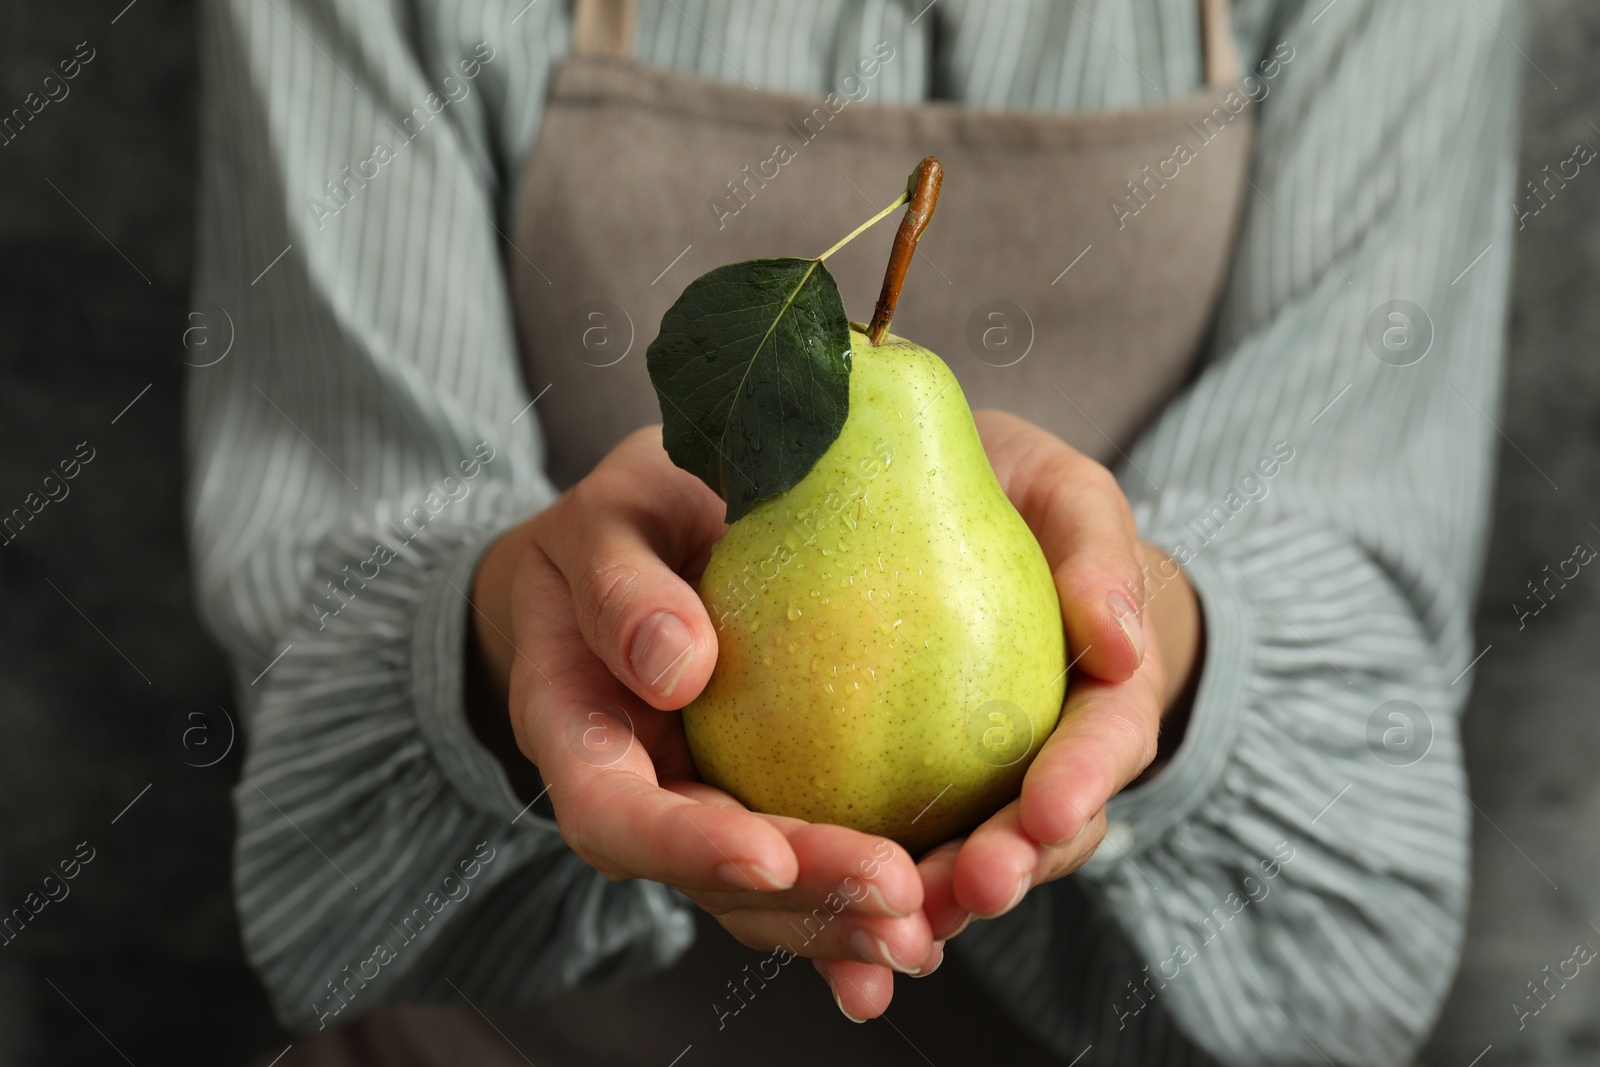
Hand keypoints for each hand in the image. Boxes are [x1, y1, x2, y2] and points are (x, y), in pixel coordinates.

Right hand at [468, 427, 937, 1021]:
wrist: (632, 555)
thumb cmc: (613, 527)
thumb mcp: (602, 524)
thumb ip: (619, 586)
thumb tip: (679, 667)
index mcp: (576, 733)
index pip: (613, 814)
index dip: (687, 847)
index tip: (770, 854)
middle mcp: (636, 797)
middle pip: (707, 877)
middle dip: (802, 900)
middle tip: (897, 895)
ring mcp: (699, 814)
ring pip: (763, 897)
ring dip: (841, 922)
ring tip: (924, 930)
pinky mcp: (760, 807)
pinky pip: (808, 870)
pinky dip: (860, 907)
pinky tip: (932, 922)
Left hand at [916, 410, 1203, 943]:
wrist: (942, 510)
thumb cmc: (1019, 497)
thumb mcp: (1068, 497)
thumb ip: (1099, 552)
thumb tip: (1119, 642)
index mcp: (1106, 692)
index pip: (1108, 740)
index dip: (1082, 781)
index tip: (1044, 810)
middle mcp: (1051, 757)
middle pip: (1043, 829)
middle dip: (1014, 865)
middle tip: (974, 887)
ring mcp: (981, 785)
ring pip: (970, 857)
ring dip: (940, 898)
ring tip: (902, 921)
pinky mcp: (907, 791)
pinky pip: (891, 843)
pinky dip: (867, 885)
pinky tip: (824, 909)